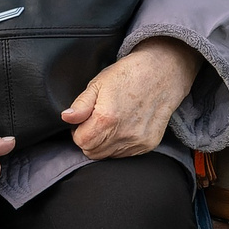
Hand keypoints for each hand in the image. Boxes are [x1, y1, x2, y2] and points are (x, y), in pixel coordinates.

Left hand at [62, 39, 202, 159]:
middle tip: (95, 121)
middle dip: (89, 139)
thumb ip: (80, 105)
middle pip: (93, 152)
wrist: (162, 73)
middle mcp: (124, 134)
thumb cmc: (128, 74)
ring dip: (104, 143)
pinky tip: (124, 126)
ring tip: (111, 122)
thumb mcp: (98, 84)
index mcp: (107, 118)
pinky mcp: (148, 144)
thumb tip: (66, 118)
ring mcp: (138, 141)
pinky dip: (120, 144)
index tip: (83, 121)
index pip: (81, 142)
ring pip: (109, 155)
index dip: (77, 132)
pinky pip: (125, 154)